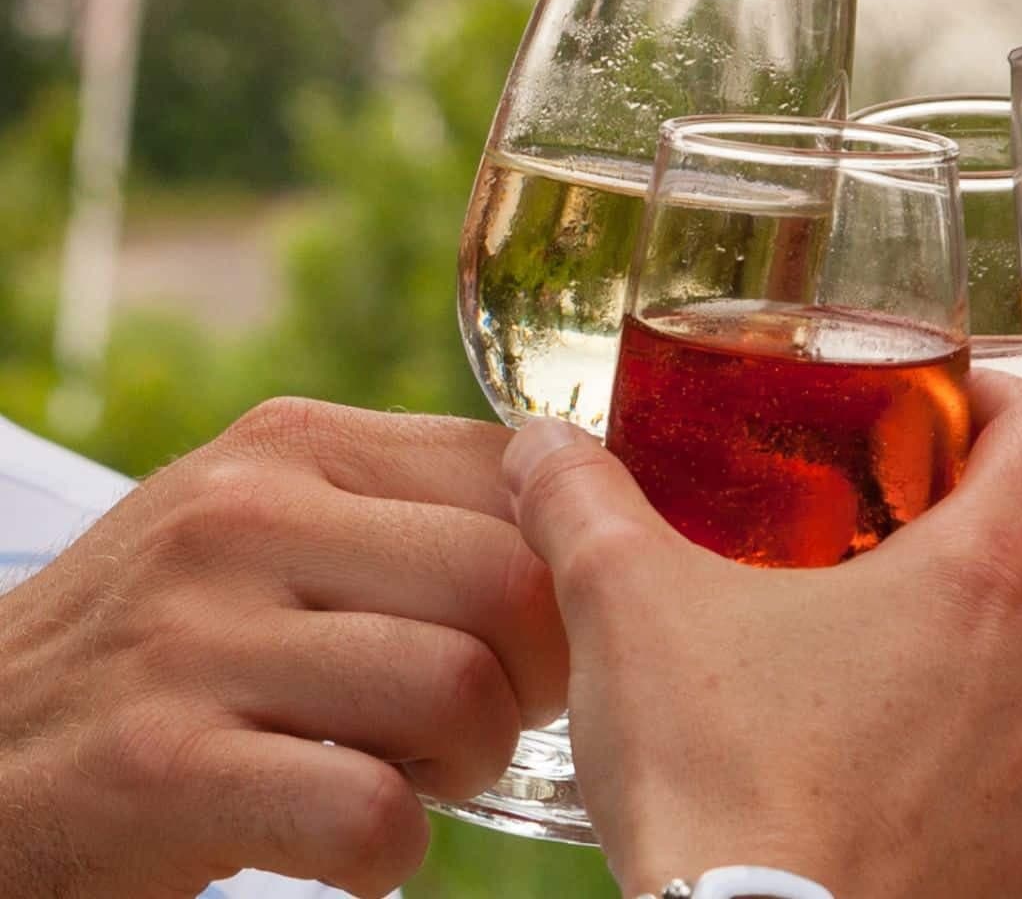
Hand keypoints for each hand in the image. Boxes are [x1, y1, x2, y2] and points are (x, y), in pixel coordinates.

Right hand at [0, 399, 566, 897]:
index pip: (518, 471)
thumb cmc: (163, 650)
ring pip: (461, 690)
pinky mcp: (161, 770)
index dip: (570, 568)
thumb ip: (401, 512)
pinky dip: (392, 850)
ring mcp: (195, 641)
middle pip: (513, 581)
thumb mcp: (261, 532)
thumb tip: (585, 518)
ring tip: (414, 775)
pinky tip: (351, 841)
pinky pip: (373, 812)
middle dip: (542, 675)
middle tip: (489, 718)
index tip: (539, 631)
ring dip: (472, 764)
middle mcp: (241, 518)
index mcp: (290, 446)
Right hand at [505, 373, 1021, 898]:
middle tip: (853, 565)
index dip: (1006, 403)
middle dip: (949, 555)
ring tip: (843, 689)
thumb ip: (587, 504)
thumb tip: (540, 447)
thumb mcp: (627, 614)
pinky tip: (860, 786)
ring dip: (955, 668)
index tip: (937, 420)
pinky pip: (1013, 786)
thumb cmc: (720, 785)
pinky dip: (954, 771)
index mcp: (978, 579)